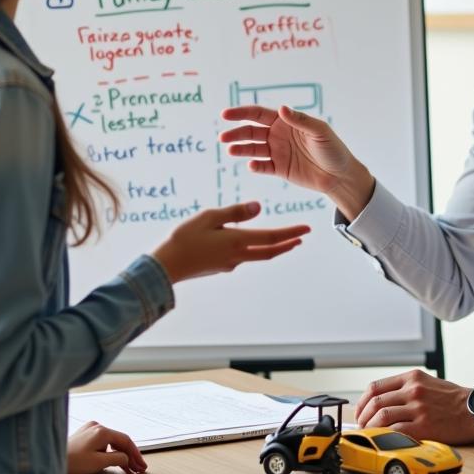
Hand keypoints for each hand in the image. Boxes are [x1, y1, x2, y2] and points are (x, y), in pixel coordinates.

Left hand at [67, 420, 146, 473]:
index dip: (136, 454)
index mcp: (102, 431)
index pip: (126, 440)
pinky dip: (111, 451)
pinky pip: (103, 441)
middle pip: (119, 441)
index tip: (142, 466)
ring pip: (112, 441)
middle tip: (138, 469)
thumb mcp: (99, 463)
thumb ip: (117, 459)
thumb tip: (127, 458)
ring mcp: (90, 428)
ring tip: (128, 468)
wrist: (51, 460)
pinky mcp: (85, 434)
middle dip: (129, 455)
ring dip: (121, 454)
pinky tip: (114, 460)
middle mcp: (98, 426)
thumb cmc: (73, 463)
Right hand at [151, 201, 309, 284]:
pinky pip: (244, 256)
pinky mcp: (221, 266)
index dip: (291, 232)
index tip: (307, 229)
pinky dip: (255, 249)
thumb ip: (235, 212)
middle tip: (302, 238)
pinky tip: (251, 243)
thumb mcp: (209, 217)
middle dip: (288, 244)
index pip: (272, 237)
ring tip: (284, 241)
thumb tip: (259, 207)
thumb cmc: (185, 238)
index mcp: (238, 241)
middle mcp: (238, 255)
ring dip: (274, 248)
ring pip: (258, 255)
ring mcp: (230, 263)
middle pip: (270, 251)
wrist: (167, 266)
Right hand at [219, 105, 374, 218]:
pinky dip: (255, 166)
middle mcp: (278, 135)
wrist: (340, 175)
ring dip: (241, 149)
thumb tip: (281, 108)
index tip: (225, 115)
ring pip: (253, 149)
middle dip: (236, 133)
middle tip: (223, 137)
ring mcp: (277, 152)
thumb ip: (300, 120)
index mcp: (285, 121)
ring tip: (231, 150)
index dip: (241, 113)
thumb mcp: (320, 131)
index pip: (258, 114)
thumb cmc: (333, 149)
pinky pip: (262, 167)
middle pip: (251, 132)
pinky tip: (251, 165)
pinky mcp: (279, 169)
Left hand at [355, 370, 473, 444]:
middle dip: (363, 417)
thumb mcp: (428, 383)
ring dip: (371, 428)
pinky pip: (396, 431)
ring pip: (382, 416)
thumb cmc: (454, 400)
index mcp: (412, 378)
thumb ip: (407, 388)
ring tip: (371, 435)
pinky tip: (384, 441)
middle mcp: (413, 390)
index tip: (360, 412)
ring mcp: (418, 408)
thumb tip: (383, 403)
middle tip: (362, 427)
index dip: (363, 402)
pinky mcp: (424, 426)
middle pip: (375, 402)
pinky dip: (385, 436)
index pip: (376, 387)